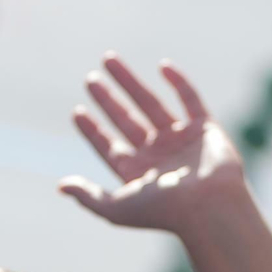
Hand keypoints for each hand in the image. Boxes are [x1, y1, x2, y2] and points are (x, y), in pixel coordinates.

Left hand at [57, 52, 247, 235]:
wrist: (211, 207)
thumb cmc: (165, 211)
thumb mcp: (117, 208)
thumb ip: (89, 196)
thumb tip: (60, 187)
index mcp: (140, 174)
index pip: (110, 148)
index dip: (93, 131)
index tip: (77, 113)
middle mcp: (159, 156)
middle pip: (127, 121)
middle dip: (108, 100)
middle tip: (90, 79)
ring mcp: (182, 141)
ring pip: (151, 104)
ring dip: (130, 82)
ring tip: (107, 59)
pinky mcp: (206, 130)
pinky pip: (191, 100)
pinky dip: (180, 83)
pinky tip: (162, 66)